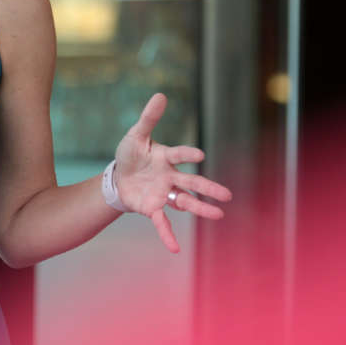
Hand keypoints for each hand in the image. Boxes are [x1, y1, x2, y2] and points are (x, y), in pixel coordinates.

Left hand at [113, 93, 232, 252]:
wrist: (118, 178)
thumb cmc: (131, 155)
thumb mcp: (135, 135)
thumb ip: (148, 118)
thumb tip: (161, 95)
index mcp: (166, 157)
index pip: (178, 154)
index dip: (187, 154)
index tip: (198, 155)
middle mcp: (169, 177)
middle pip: (191, 182)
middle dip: (208, 188)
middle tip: (227, 195)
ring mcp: (163, 194)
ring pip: (184, 202)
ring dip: (200, 208)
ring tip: (218, 215)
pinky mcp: (152, 208)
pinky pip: (162, 222)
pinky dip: (168, 235)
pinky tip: (175, 249)